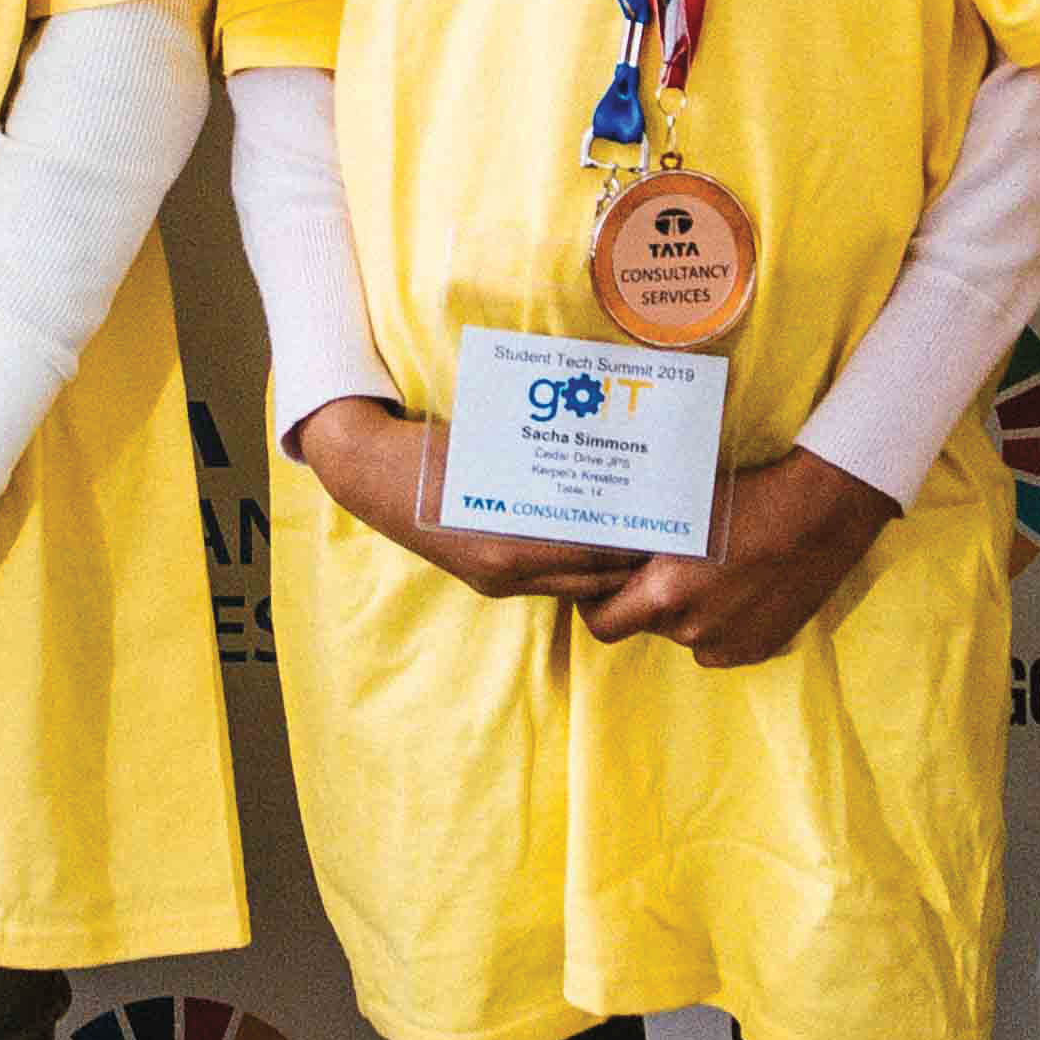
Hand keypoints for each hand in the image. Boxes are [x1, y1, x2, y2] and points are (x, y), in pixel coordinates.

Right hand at [287, 397, 646, 609]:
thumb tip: (608, 454)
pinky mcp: (488, 578)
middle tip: (669, 535)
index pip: (594, 556)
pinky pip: (547, 580)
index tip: (669, 522)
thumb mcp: (497, 454)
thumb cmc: (433, 454)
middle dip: (631, 560)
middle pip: (591, 579)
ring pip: (572, 585)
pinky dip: (577, 567)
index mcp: (510, 547)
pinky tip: (598, 542)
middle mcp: (506, 573)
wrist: (371, 475)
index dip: (636, 543)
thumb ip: (549, 465)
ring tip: (643, 539)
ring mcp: (496, 580)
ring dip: (607, 567)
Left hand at [579, 447, 894, 668]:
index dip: (597, 606)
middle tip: (665, 567)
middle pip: (647, 625)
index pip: (602, 625)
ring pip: (686, 633)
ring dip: (688, 611)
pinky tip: (739, 588)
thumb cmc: (748, 497)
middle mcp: (693, 628)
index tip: (603, 587)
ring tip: (713, 571)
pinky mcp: (758, 649)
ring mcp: (728, 643)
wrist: (821, 513)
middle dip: (646, 601)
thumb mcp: (679, 510)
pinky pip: (720, 643)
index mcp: (665, 594)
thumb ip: (639, 541)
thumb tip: (599, 547)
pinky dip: (721, 622)